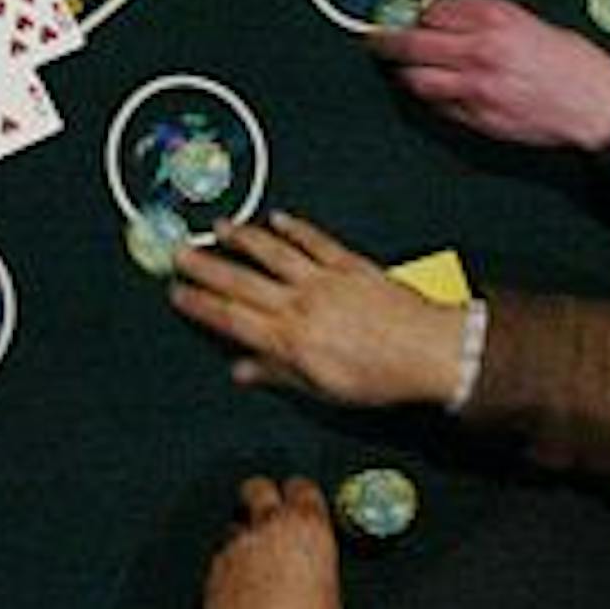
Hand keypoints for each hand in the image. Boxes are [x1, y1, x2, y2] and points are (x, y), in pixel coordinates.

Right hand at [170, 210, 463, 407]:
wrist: (433, 353)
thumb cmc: (382, 378)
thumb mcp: (325, 391)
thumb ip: (278, 375)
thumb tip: (241, 371)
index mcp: (291, 340)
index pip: (231, 318)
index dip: (199, 304)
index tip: (176, 293)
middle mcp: (300, 304)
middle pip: (241, 281)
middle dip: (205, 266)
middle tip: (178, 253)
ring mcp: (323, 280)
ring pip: (271, 252)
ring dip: (241, 238)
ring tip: (217, 227)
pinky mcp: (348, 263)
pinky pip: (314, 240)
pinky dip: (294, 227)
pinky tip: (277, 217)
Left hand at [202, 476, 341, 608]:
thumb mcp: (329, 590)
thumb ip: (314, 557)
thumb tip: (308, 556)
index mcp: (307, 527)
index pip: (301, 486)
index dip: (299, 496)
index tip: (298, 503)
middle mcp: (269, 524)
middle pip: (259, 486)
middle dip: (262, 497)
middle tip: (266, 516)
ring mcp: (237, 539)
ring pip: (236, 521)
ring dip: (243, 536)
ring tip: (254, 565)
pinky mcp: (214, 558)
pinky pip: (222, 549)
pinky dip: (229, 561)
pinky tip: (238, 584)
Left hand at [373, 0, 609, 152]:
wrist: (597, 105)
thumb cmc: (570, 62)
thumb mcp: (526, 22)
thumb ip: (481, 17)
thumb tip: (440, 16)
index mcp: (494, 19)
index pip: (431, 12)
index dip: (413, 14)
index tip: (402, 15)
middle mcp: (480, 50)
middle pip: (411, 43)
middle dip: (385, 40)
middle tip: (373, 39)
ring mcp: (476, 86)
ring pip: (416, 79)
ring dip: (404, 73)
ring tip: (399, 68)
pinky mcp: (479, 116)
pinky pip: (439, 106)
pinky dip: (431, 97)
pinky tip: (433, 91)